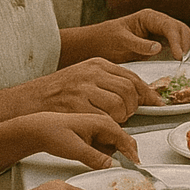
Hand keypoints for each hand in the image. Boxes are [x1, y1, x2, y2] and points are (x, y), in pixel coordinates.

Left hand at [24, 112, 138, 170]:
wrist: (41, 129)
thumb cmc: (55, 133)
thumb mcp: (75, 149)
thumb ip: (94, 158)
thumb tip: (111, 165)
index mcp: (103, 124)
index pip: (126, 141)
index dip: (133, 157)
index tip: (137, 169)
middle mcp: (105, 126)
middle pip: (125, 144)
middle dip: (128, 158)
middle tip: (127, 174)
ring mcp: (101, 132)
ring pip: (117, 148)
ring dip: (117, 159)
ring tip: (112, 172)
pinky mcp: (96, 138)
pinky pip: (108, 150)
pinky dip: (107, 159)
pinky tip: (100, 166)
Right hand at [29, 57, 158, 120]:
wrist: (32, 99)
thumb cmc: (62, 90)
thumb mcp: (87, 75)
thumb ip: (111, 81)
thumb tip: (140, 93)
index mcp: (98, 64)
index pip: (132, 77)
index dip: (147, 93)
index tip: (156, 103)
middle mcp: (92, 73)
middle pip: (128, 91)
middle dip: (134, 107)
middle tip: (128, 115)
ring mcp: (82, 89)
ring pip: (118, 105)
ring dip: (122, 117)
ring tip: (114, 120)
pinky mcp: (74, 105)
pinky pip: (102, 118)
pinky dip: (107, 125)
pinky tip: (102, 125)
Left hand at [86, 9, 189, 61]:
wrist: (97, 45)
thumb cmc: (106, 39)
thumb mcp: (121, 42)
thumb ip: (139, 44)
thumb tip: (159, 48)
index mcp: (148, 17)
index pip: (169, 26)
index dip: (176, 40)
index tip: (179, 55)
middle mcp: (157, 22)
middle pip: (180, 29)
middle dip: (184, 43)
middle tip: (182, 60)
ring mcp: (159, 32)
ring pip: (180, 36)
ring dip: (184, 47)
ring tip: (181, 62)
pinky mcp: (159, 43)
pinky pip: (174, 45)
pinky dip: (179, 52)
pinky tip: (177, 61)